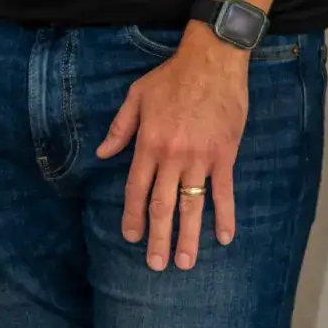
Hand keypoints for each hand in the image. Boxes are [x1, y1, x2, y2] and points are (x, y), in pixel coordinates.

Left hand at [97, 24, 247, 270]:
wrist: (211, 62)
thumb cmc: (171, 78)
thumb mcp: (136, 97)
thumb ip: (120, 128)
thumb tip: (102, 153)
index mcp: (148, 143)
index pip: (137, 188)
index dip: (132, 215)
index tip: (130, 237)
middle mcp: (173, 156)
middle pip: (163, 204)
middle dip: (158, 237)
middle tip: (156, 265)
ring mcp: (201, 158)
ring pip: (192, 204)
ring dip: (188, 236)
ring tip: (185, 262)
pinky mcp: (225, 156)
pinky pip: (224, 192)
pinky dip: (225, 216)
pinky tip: (223, 238)